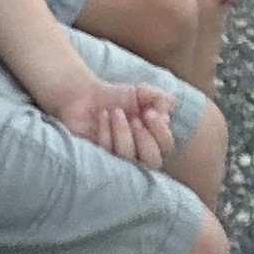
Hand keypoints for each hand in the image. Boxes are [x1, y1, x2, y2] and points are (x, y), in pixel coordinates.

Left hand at [47, 75, 176, 166]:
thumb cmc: (117, 96)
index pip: (166, 145)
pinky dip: (106, 131)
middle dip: (145, 139)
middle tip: (136, 119)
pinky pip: (108, 152)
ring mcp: (120, 158)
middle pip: (153, 161)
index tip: (150, 113)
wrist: (86, 95)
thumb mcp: (143, 92)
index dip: (161, 131)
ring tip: (116, 112)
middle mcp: (140, 152)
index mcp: (154, 137)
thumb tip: (168, 117)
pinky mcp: (100, 159)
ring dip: (123, 132)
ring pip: (129, 156)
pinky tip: (103, 116)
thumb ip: (162, 100)